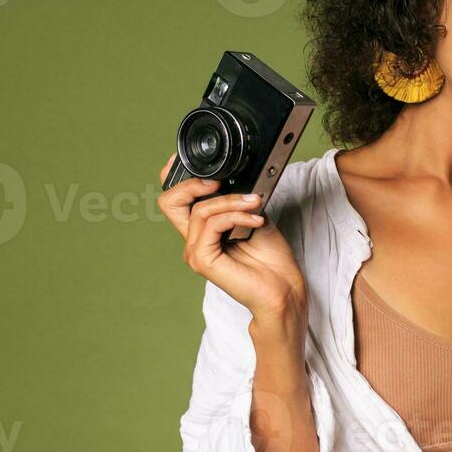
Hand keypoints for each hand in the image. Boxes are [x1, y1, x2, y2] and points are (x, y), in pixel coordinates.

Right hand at [155, 152, 307, 320]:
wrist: (282, 289)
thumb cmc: (271, 259)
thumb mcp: (254, 217)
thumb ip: (238, 200)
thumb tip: (237, 180)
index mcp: (202, 231)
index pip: (174, 200)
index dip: (176, 177)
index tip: (194, 163)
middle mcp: (193, 241)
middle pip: (169, 202)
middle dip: (193, 183)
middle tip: (220, 182)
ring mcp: (195, 252)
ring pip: (201, 210)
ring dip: (232, 202)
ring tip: (255, 205)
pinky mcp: (202, 260)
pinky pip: (212, 224)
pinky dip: (235, 216)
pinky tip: (254, 221)